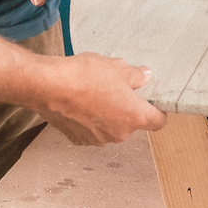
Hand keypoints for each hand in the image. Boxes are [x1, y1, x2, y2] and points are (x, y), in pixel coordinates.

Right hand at [40, 54, 167, 144]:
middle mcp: (119, 133)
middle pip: (132, 122)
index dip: (158, 110)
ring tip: (93, 93)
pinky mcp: (79, 140)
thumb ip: (135, 75)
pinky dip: (89, 120)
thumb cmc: (84, 76)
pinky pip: (91, 130)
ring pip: (110, 126)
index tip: (152, 100)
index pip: (159, 121)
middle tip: (115, 87)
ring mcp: (98, 139)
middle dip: (126, 107)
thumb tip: (144, 76)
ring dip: (107, 114)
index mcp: (134, 116)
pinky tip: (79, 103)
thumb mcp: (116, 67)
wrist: (49, 86)